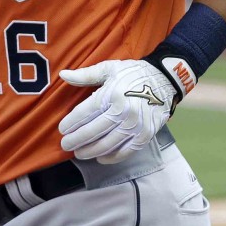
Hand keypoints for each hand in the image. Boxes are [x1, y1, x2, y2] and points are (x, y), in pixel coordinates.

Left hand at [58, 60, 176, 164]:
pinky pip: (125, 151)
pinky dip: (111, 157)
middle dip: (76, 140)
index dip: (70, 123)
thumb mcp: (109, 68)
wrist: (164, 80)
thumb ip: (85, 75)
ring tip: (79, 152)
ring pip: (107, 144)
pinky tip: (100, 157)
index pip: (84, 113)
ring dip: (90, 151)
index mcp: (112, 94)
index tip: (62, 129)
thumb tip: (62, 74)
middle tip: (65, 145)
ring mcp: (135, 125)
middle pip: (92, 132)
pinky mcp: (145, 135)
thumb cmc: (133, 73)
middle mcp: (123, 111)